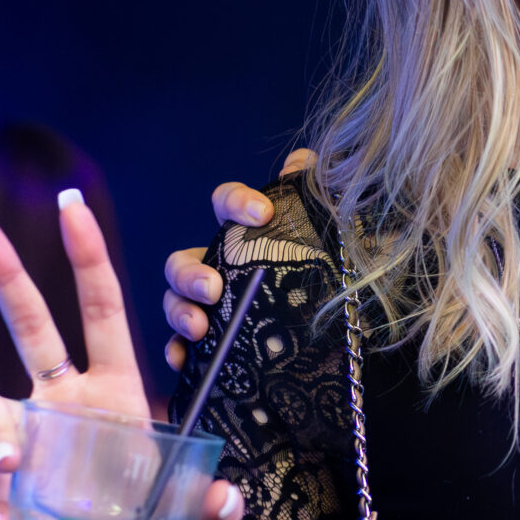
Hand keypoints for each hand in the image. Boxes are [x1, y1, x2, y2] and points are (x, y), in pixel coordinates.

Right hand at [0, 191, 244, 519]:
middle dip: (2, 266)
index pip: (101, 308)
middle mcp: (66, 400)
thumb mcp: (198, 512)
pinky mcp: (9, 485)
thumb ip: (215, 505)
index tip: (73, 204)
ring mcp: (33, 437)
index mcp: (117, 386)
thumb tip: (228, 503)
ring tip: (11, 470)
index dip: (88, 257)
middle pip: (27, 321)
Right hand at [160, 148, 315, 370]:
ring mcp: (210, 307)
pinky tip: (183, 360)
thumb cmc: (334, 281)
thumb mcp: (334, 242)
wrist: (344, 341)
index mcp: (245, 236)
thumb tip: (303, 159)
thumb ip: (316, 202)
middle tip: (214, 288)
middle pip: (184, 260)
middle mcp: (219, 267)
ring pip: (175, 301)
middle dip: (191, 272)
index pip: (225, 204)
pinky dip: (175, 351)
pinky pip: (180, 347)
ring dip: (180, 310)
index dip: (237, 201)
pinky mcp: (211, 344)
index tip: (262, 215)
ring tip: (200, 328)